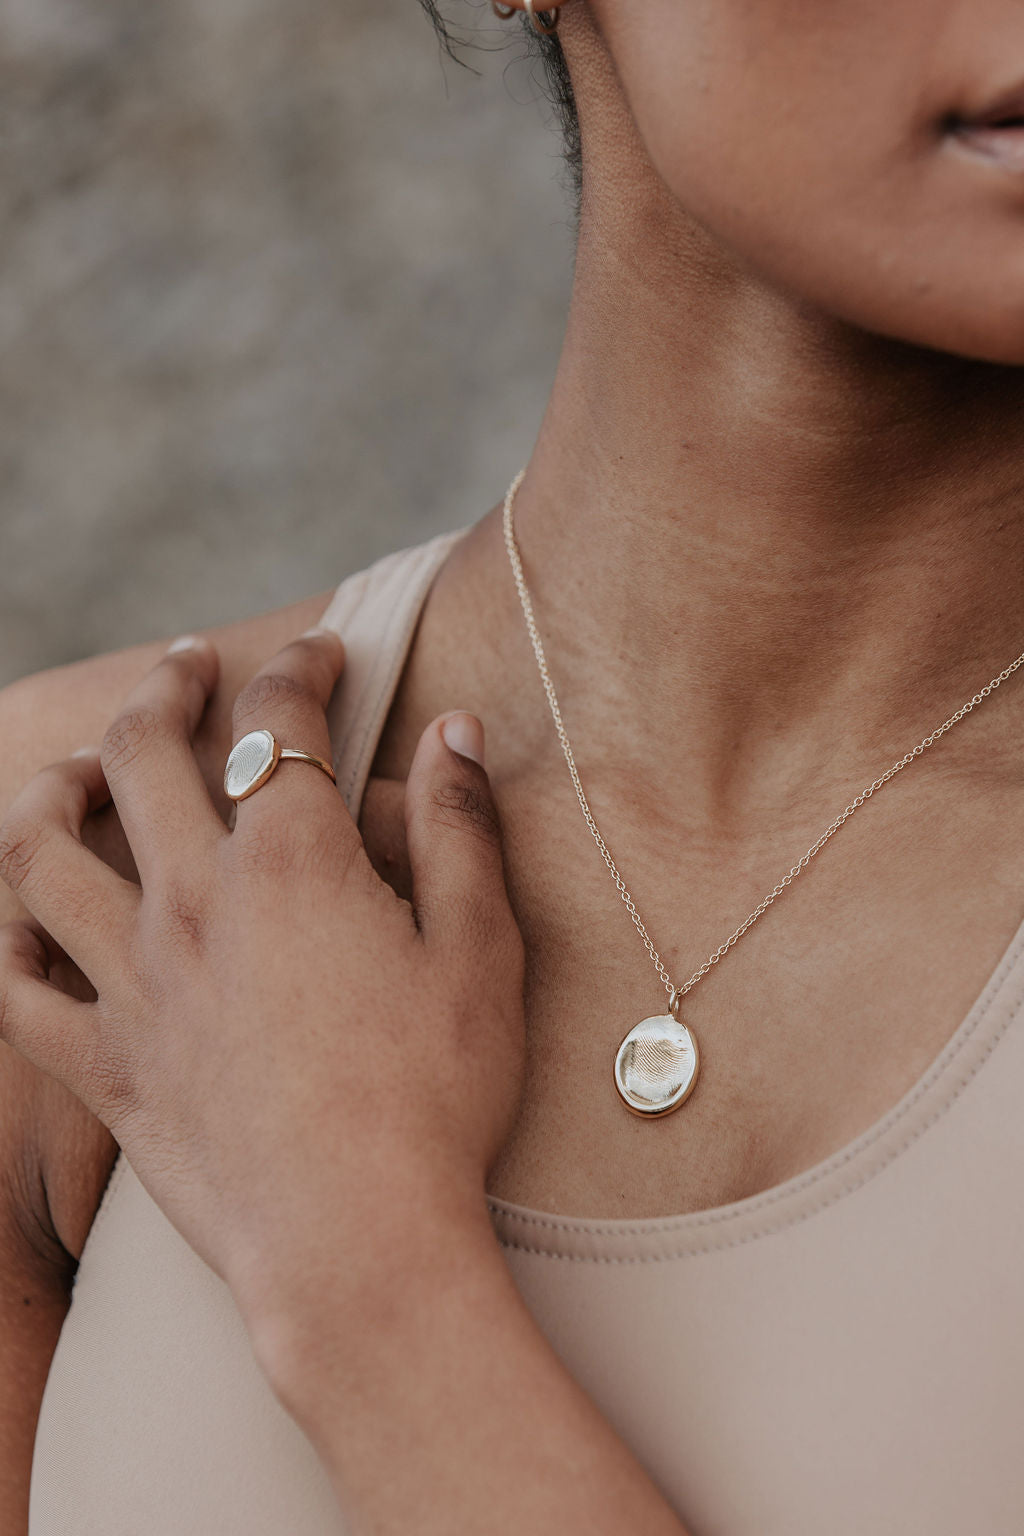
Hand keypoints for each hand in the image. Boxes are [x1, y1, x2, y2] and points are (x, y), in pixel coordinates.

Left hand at [0, 630, 525, 1326]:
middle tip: (184, 665)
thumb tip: (454, 731)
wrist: (358, 1243)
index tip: (322, 653)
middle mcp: (193, 904)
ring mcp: (135, 985)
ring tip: (75, 768)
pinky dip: (7, 940)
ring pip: (46, 855)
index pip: (277, 722)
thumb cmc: (436, 1098)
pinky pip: (17, 991)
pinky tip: (22, 916)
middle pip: (143, 755)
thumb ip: (459, 831)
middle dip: (163, 688)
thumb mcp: (481, 951)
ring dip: (52, 790)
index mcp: (290, 865)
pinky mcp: (106, 1066)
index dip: (300, 668)